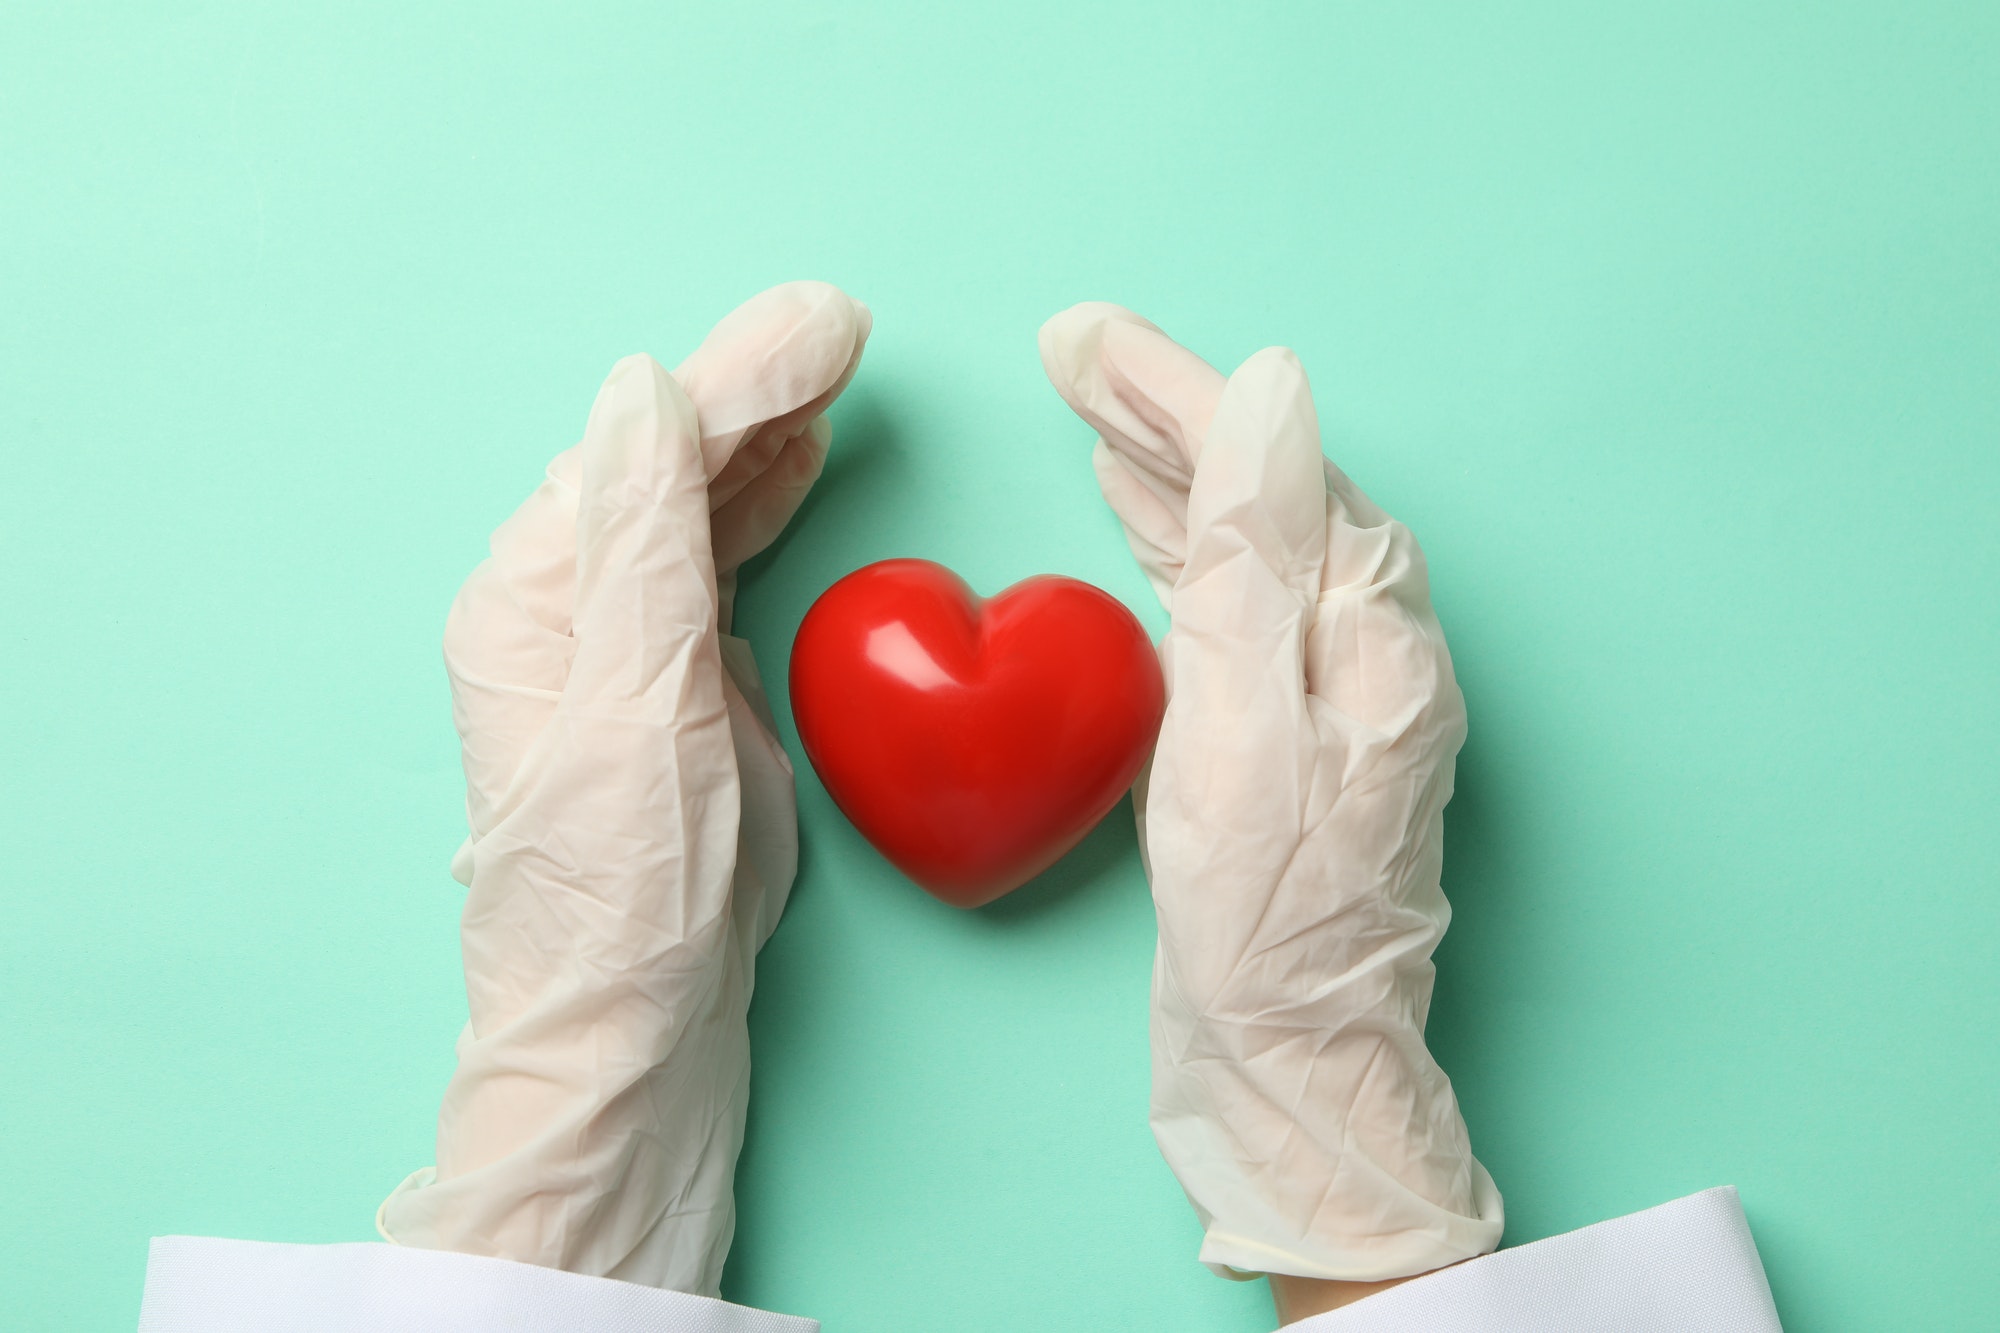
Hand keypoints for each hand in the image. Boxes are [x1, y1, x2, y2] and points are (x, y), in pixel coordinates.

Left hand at [377, 283, 868, 1296]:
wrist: (635, 1035)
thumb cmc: (629, 896)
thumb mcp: (641, 712)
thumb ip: (645, 549)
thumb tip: (639, 390)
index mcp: (530, 606)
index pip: (639, 454)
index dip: (735, 380)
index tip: (828, 327)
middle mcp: (562, 616)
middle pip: (663, 467)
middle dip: (753, 390)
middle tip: (844, 325)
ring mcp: (619, 655)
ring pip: (691, 510)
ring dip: (760, 437)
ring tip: (829, 373)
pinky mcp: (673, 693)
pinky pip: (712, 569)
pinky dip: (758, 508)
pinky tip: (795, 466)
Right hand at [1040, 305, 1502, 1293]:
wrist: (1289, 1062)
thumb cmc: (1266, 917)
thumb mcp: (1245, 724)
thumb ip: (1253, 558)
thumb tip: (1271, 395)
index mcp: (1374, 630)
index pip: (1274, 465)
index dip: (1176, 390)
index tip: (1086, 338)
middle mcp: (1369, 644)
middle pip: (1266, 487)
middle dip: (1168, 410)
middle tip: (1070, 350)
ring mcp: (1331, 687)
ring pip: (1248, 538)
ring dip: (1171, 466)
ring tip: (1096, 411)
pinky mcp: (1286, 729)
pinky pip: (1233, 598)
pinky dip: (1180, 542)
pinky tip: (1140, 517)